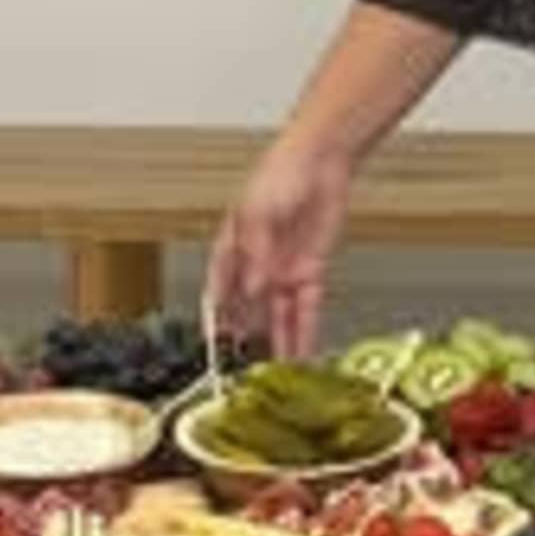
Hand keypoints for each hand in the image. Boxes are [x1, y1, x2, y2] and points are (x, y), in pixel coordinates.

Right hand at [207, 127, 353, 363]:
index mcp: (231, 248)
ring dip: (278, 344)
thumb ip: (255, 257)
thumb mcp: (256, 215)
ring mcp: (283, 270)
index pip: (218, 291)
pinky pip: (306, 308)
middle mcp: (256, 264)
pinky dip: (305, 331)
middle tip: (247, 373)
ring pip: (278, 317)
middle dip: (247, 342)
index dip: (216, 320)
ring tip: (276, 375)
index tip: (214, 346)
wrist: (320, 160)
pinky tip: (302, 352)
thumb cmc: (279, 174)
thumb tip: (253, 293)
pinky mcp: (310, 271)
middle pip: (248, 311)